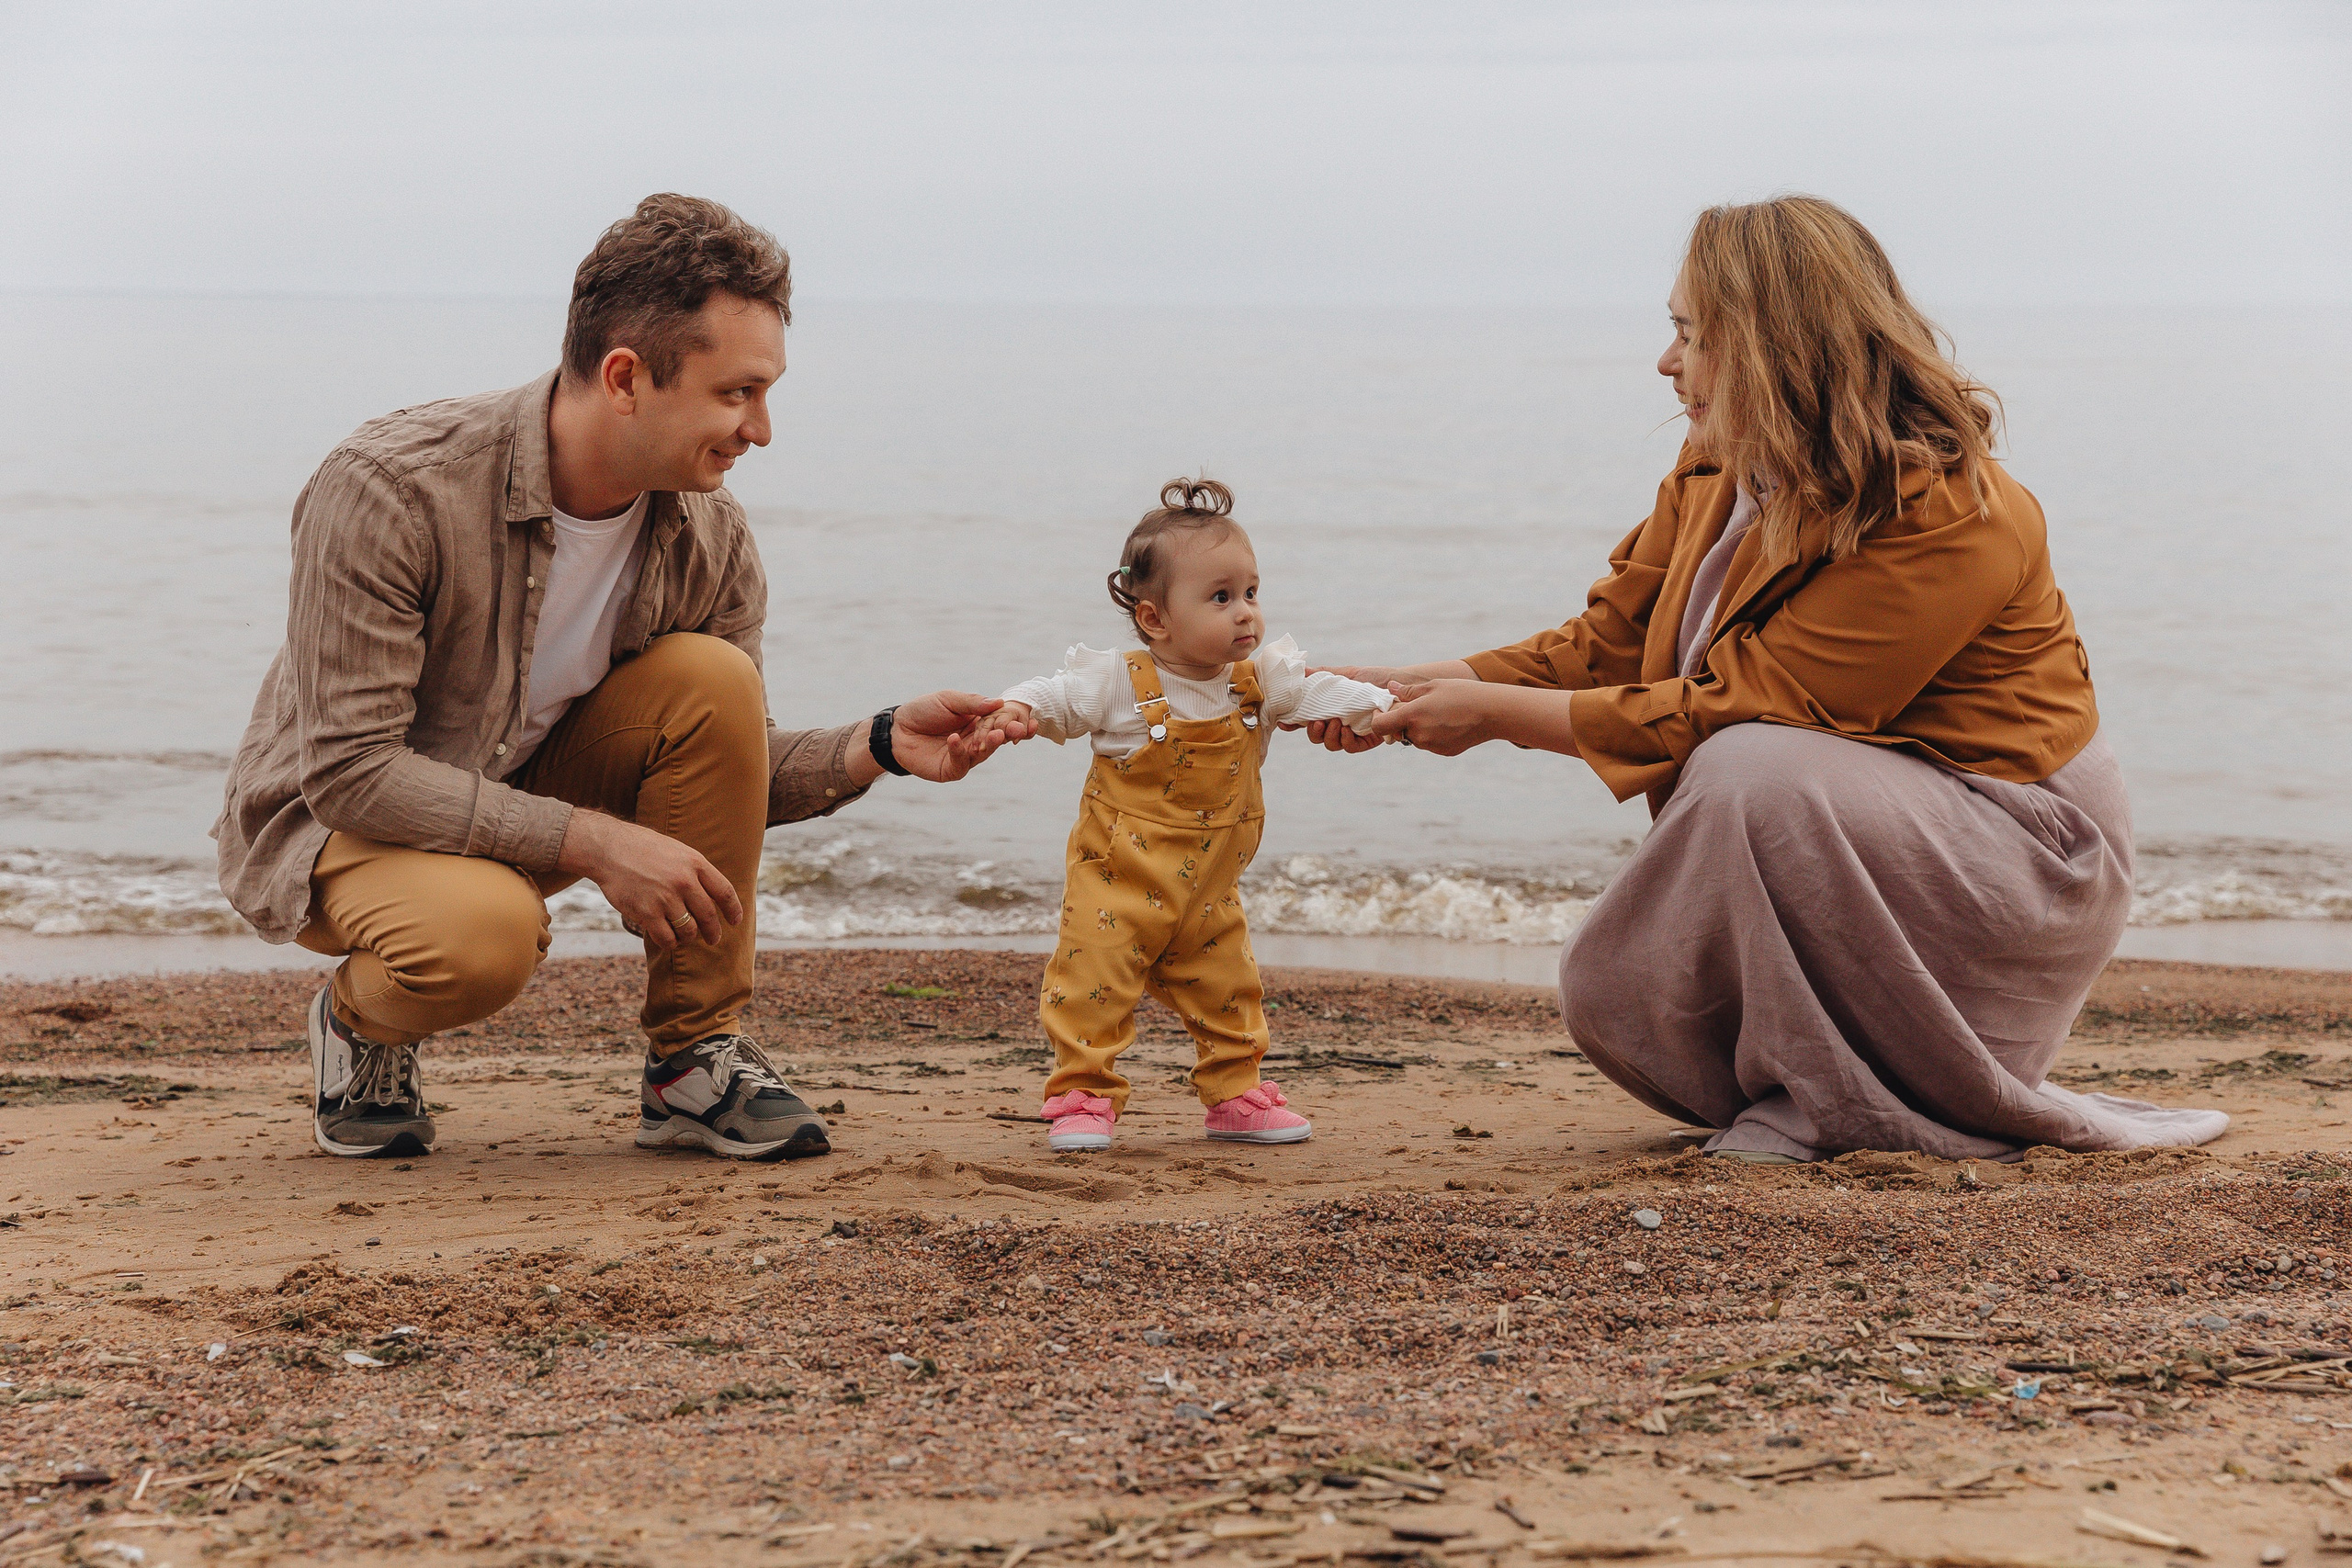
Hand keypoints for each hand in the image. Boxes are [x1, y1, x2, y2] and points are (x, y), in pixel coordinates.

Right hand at [556, 810, 740, 951]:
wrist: (609, 847)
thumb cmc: (643, 848)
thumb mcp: (677, 851)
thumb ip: (695, 870)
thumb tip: (713, 895)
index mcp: (695, 863)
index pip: (724, 892)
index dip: (733, 910)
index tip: (735, 921)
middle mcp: (684, 881)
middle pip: (709, 916)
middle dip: (714, 932)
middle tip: (713, 939)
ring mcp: (666, 897)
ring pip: (689, 931)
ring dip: (688, 937)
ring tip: (684, 936)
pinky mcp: (647, 912)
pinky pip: (666, 938)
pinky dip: (669, 943)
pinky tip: (667, 939)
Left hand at [885, 691, 1034, 781]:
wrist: (897, 729)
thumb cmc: (922, 711)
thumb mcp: (948, 699)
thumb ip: (972, 702)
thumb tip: (999, 703)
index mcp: (978, 722)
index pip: (1002, 723)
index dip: (1015, 723)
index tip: (1031, 722)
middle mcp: (975, 740)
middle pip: (997, 739)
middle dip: (1007, 734)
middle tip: (1015, 730)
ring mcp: (964, 756)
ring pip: (983, 753)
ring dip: (989, 744)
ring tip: (994, 734)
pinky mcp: (951, 769)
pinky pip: (961, 764)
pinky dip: (960, 752)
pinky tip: (955, 739)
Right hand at [1294, 668, 1400, 751]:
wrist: (1401, 687)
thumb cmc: (1375, 679)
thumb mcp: (1348, 674)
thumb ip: (1324, 674)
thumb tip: (1301, 669)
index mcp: (1331, 708)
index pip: (1307, 718)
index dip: (1294, 722)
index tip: (1285, 722)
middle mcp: (1339, 722)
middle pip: (1316, 736)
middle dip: (1313, 732)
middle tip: (1318, 722)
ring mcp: (1352, 732)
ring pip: (1330, 744)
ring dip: (1328, 736)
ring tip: (1335, 723)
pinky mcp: (1367, 740)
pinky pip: (1350, 747)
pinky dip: (1344, 740)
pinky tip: (1345, 731)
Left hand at [1360, 678, 1502, 756]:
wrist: (1492, 712)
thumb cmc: (1462, 693)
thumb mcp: (1433, 686)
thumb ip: (1408, 691)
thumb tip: (1390, 688)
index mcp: (1412, 716)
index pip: (1380, 725)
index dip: (1379, 717)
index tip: (1386, 709)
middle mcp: (1419, 735)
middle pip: (1397, 731)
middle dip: (1401, 720)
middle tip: (1418, 705)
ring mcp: (1431, 746)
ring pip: (1414, 737)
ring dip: (1418, 727)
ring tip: (1438, 712)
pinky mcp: (1443, 752)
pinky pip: (1429, 743)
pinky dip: (1432, 734)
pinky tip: (1449, 722)